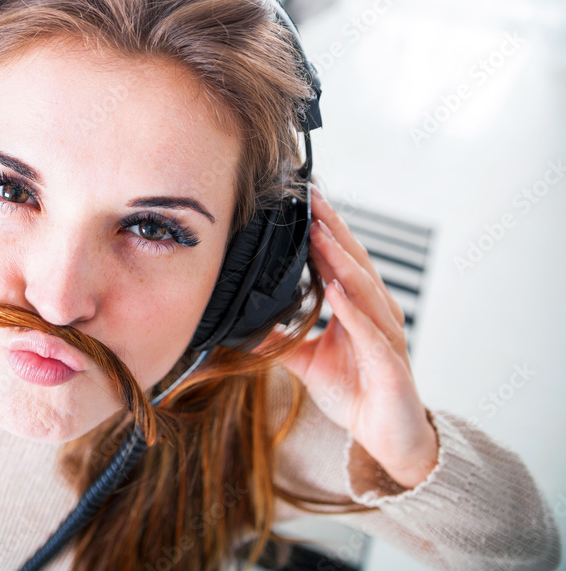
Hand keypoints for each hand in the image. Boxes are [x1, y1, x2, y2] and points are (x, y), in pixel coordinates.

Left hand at [279, 186, 438, 488]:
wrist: (388, 436)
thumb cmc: (355, 393)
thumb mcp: (307, 363)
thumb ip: (280, 341)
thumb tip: (244, 327)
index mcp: (359, 308)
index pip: (340, 260)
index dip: (324, 230)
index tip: (303, 201)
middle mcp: (377, 314)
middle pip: (354, 262)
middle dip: (332, 229)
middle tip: (311, 197)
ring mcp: (386, 336)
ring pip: (363, 289)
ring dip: (341, 261)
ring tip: (319, 234)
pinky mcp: (389, 364)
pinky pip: (369, 332)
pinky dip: (351, 310)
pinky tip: (335, 291)